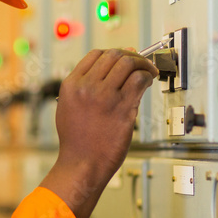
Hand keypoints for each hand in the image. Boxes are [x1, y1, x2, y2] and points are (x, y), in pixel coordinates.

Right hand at [41, 48, 157, 217]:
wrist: (82, 164)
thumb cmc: (78, 141)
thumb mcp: (68, 106)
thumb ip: (83, 87)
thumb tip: (109, 68)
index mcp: (72, 85)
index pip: (95, 54)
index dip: (114, 53)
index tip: (124, 57)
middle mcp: (88, 87)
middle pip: (114, 55)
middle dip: (131, 55)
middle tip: (140, 62)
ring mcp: (105, 96)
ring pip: (128, 63)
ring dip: (143, 64)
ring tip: (148, 71)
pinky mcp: (123, 107)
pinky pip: (139, 80)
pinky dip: (147, 77)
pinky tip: (148, 82)